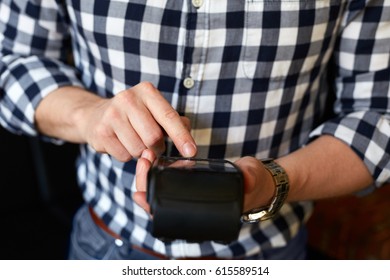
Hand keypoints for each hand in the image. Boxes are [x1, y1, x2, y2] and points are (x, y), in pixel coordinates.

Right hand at [78, 82, 196, 161]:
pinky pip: (123, 156)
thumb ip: (175, 123)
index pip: (169, 117)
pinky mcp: (101, 132)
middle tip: (154, 146)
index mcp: (147, 91)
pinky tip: (121, 143)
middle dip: (157, 148)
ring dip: (141, 153)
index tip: (191, 152)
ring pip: (138, 149)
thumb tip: (189, 144)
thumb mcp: (154, 111)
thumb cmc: (133, 115)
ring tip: (135, 142)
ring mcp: (112, 115)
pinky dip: (126, 156)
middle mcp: (128, 99)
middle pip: (153, 137)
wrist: (95, 115)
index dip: (182, 137)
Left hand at [133, 155, 275, 215]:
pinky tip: (156, 157)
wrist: (258, 182)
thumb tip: (246, 180)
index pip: (171, 216)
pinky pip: (168, 179)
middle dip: (146, 181)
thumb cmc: (255, 183)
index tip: (139, 194)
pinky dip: (159, 169)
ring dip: (149, 173)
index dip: (152, 207)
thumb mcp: (253, 177)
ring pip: (159, 190)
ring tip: (148, 154)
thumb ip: (249, 178)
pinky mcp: (190, 183)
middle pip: (157, 201)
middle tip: (145, 159)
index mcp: (204, 213)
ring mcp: (189, 196)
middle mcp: (193, 208)